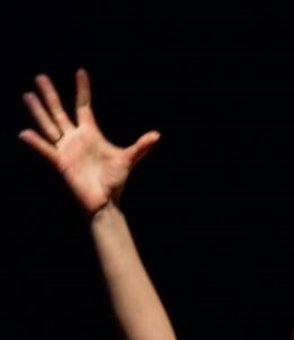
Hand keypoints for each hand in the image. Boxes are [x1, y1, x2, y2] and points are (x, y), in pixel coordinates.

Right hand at [19, 68, 159, 215]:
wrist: (106, 203)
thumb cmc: (115, 182)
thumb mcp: (128, 160)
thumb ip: (140, 147)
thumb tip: (157, 135)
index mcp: (90, 133)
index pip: (83, 106)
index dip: (82, 89)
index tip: (80, 71)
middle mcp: (75, 138)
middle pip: (59, 111)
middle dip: (50, 95)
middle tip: (40, 77)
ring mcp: (66, 149)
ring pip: (49, 125)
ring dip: (38, 111)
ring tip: (27, 95)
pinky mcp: (61, 163)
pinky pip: (45, 150)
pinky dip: (35, 142)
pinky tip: (24, 133)